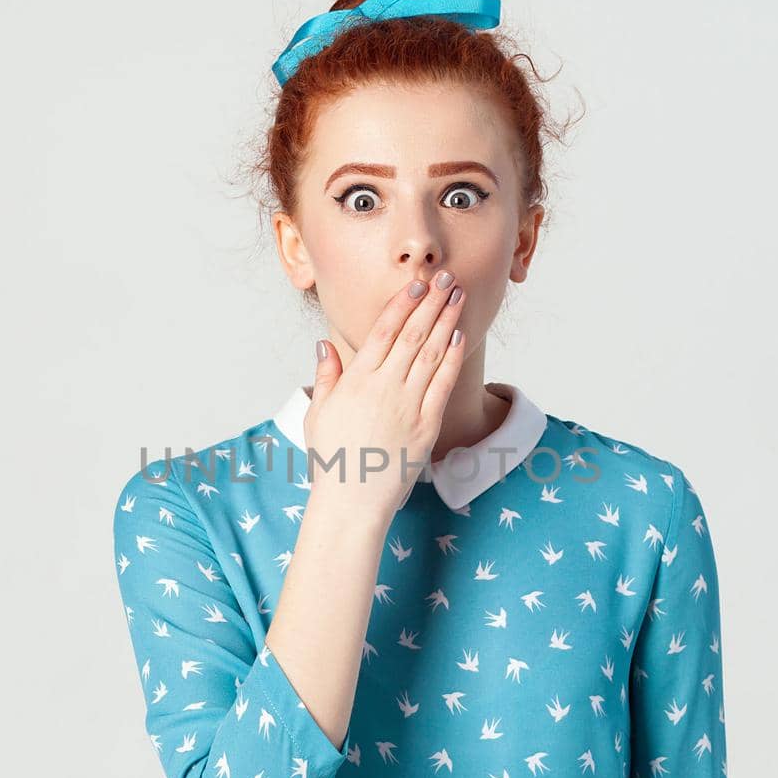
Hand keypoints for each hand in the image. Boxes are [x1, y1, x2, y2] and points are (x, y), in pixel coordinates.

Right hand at [302, 271, 467, 518]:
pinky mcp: (426, 426)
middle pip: (412, 335)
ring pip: (431, 353)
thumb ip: (326, 377)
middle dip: (432, 302)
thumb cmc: (333, 459)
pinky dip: (452, 358)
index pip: (383, 332)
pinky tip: (459, 336)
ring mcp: (407, 406)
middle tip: (446, 277)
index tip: (417, 284)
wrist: (353, 501)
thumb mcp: (318, 413)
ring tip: (459, 296)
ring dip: (447, 321)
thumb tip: (324, 346)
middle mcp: (384, 388)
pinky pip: (442, 385)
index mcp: (356, 382)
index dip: (402, 304)